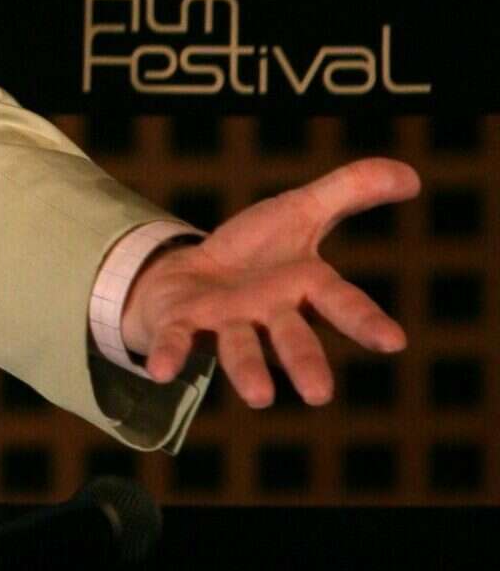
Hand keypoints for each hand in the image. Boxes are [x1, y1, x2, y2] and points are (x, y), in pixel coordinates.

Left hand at [121, 156, 417, 404]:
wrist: (190, 272)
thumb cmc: (255, 250)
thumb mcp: (299, 210)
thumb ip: (350, 191)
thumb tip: (412, 174)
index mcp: (304, 286)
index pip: (342, 303)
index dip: (366, 322)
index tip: (392, 341)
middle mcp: (269, 313)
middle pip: (292, 338)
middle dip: (305, 362)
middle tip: (319, 394)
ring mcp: (226, 322)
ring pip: (240, 347)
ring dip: (248, 370)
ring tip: (260, 396)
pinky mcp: (183, 323)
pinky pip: (176, 339)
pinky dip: (170, 354)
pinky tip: (158, 370)